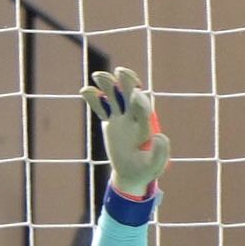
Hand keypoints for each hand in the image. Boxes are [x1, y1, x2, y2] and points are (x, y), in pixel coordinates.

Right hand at [85, 66, 168, 196]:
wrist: (131, 174)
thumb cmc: (145, 170)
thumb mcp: (154, 166)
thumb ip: (160, 153)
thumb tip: (160, 136)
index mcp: (146, 125)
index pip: (143, 109)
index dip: (139, 101)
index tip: (135, 95)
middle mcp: (134, 118)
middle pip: (131, 95)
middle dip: (127, 82)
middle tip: (120, 71)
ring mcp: (121, 118)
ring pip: (114, 96)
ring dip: (108, 84)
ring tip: (97, 75)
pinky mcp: (110, 122)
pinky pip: (101, 108)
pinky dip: (93, 99)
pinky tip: (84, 91)